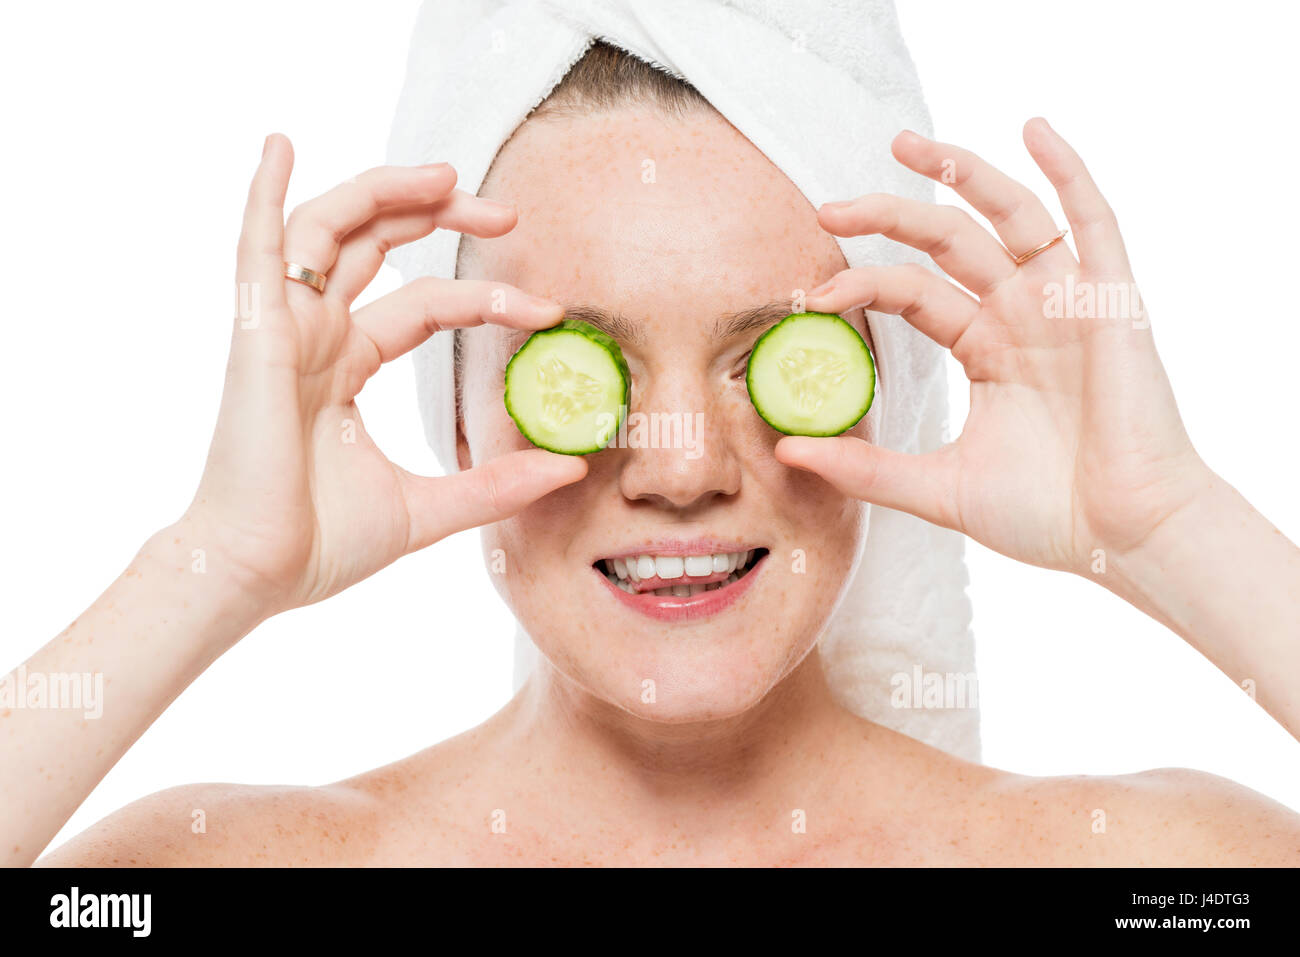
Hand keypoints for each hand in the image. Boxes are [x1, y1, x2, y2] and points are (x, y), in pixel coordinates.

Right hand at [184, 134, 585, 616]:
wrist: (258, 576)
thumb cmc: (320, 546)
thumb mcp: (429, 507)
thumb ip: (497, 484)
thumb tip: (573, 468)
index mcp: (345, 367)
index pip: (423, 305)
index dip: (483, 298)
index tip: (549, 310)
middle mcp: (314, 336)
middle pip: (379, 247)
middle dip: (440, 217)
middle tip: (507, 213)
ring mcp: (282, 329)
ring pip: (330, 229)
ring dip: (384, 193)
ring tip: (448, 176)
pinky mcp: (255, 333)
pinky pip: (255, 246)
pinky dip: (263, 191)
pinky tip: (281, 144)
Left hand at [777, 118, 1208, 573]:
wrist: (1124, 540)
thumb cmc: (1047, 516)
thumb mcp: (939, 489)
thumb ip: (865, 468)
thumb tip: (786, 451)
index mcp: (986, 349)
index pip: (913, 293)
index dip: (863, 284)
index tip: (810, 296)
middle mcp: (1022, 315)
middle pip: (949, 241)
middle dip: (888, 217)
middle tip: (826, 207)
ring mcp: (1066, 303)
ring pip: (1010, 215)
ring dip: (960, 173)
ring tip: (903, 145)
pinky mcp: (1112, 302)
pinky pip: (1093, 222)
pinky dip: (1068, 171)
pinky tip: (1033, 130)